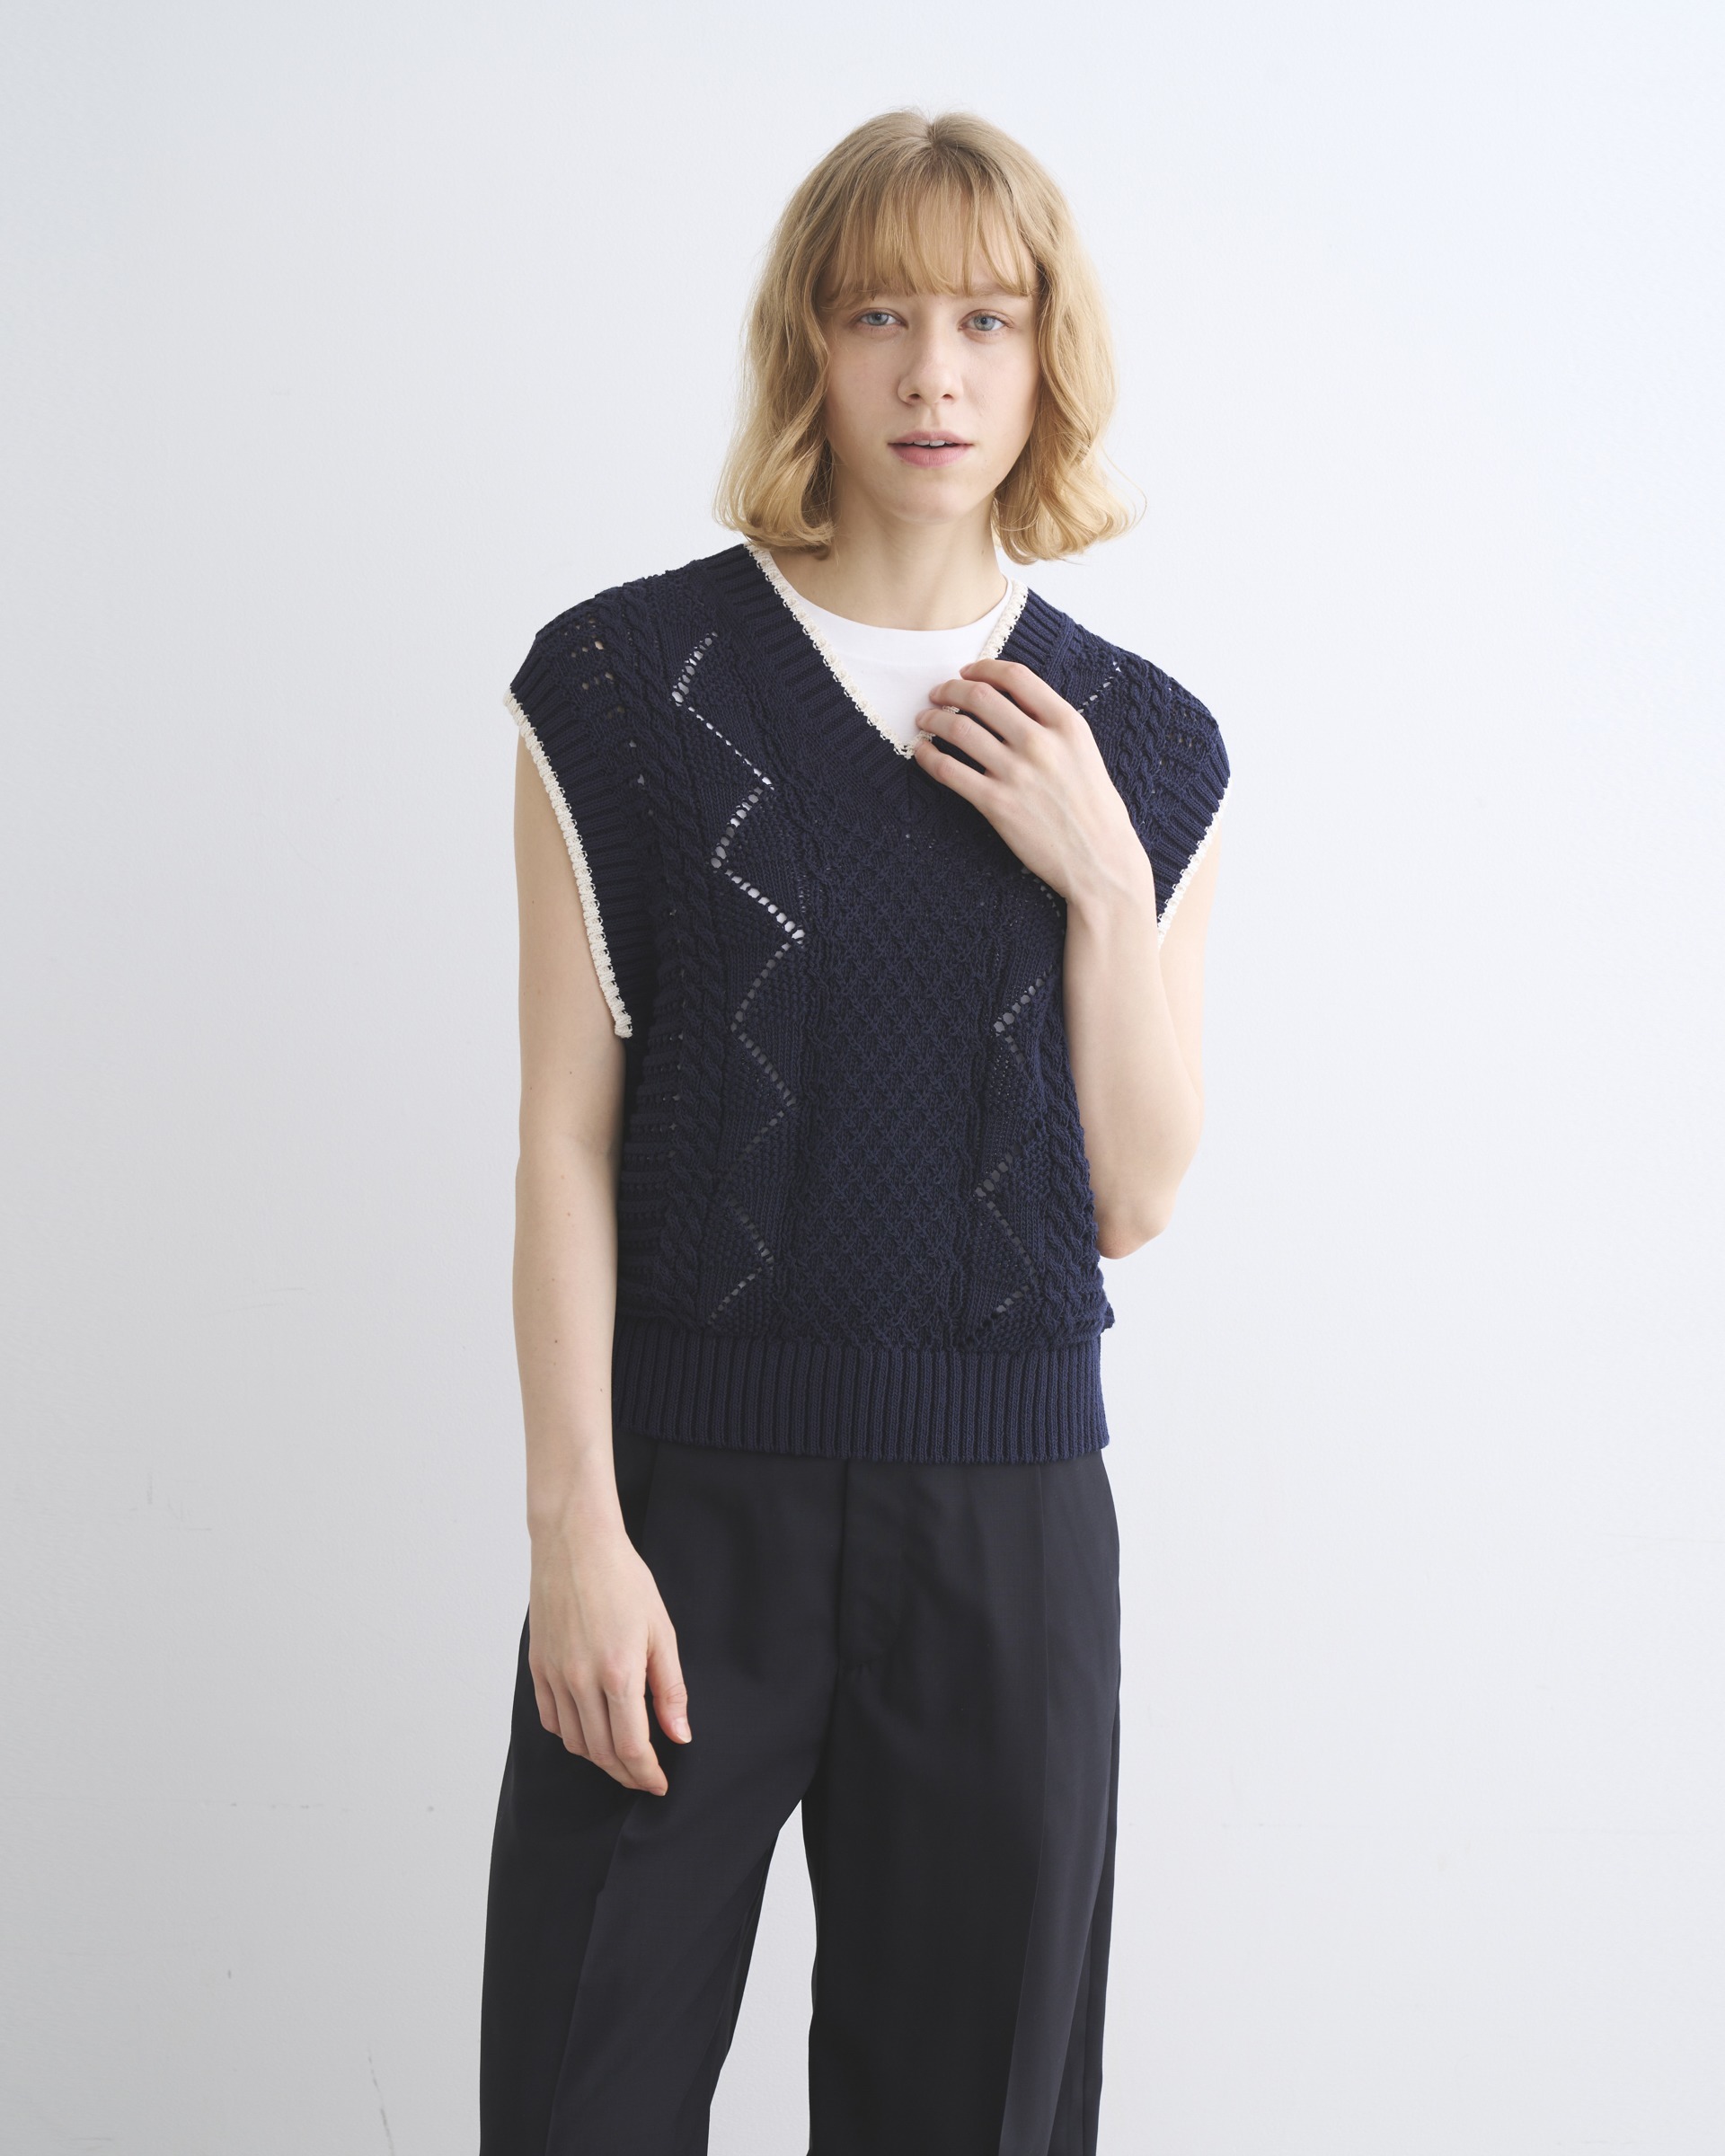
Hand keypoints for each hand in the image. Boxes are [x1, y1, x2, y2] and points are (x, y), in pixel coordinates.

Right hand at [527, 1517, 690, 1794]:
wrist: (575, 1543)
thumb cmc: (623, 1579)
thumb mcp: (660, 1630)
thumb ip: (670, 1688)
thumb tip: (680, 1735)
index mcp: (618, 1673)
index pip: (631, 1747)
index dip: (646, 1773)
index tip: (660, 1783)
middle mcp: (580, 1681)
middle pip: (601, 1753)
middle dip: (626, 1773)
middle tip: (645, 1776)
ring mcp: (554, 1676)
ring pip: (574, 1742)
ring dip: (599, 1758)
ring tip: (621, 1755)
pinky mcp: (538, 1667)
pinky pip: (551, 1719)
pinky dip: (571, 1734)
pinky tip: (590, 1728)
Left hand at [911, 659, 1148, 907]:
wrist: (1100, 861)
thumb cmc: (1095, 810)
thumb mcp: (1084, 752)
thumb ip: (1052, 725)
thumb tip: (1010, 703)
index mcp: (1067, 724)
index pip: (1016, 677)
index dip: (983, 669)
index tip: (967, 672)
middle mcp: (1041, 742)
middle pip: (980, 697)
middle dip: (950, 690)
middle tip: (937, 694)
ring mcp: (1017, 773)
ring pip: (958, 729)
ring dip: (933, 719)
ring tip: (925, 720)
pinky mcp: (997, 804)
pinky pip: (949, 770)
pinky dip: (929, 756)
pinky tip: (923, 753)